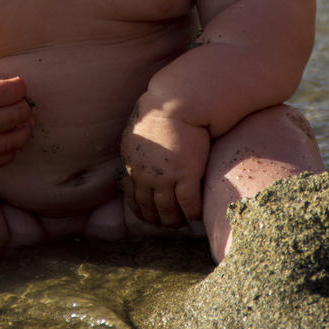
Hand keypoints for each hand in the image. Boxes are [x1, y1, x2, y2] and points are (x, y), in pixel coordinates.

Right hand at [0, 65, 33, 168]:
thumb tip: (10, 88)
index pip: (15, 92)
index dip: (20, 86)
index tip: (16, 85)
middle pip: (18, 115)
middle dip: (24, 106)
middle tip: (20, 102)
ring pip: (13, 141)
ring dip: (24, 131)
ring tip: (24, 124)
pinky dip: (10, 152)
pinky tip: (12, 143)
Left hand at [120, 108, 209, 228]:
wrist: (177, 104)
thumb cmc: (159, 113)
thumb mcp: (136, 134)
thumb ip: (136, 153)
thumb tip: (136, 163)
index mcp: (131, 165)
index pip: (132, 198)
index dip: (141, 212)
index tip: (149, 217)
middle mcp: (145, 176)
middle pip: (149, 208)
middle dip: (158, 219)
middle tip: (167, 224)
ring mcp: (165, 177)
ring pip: (168, 211)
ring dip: (175, 220)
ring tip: (181, 222)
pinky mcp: (186, 175)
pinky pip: (189, 204)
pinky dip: (193, 213)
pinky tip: (196, 215)